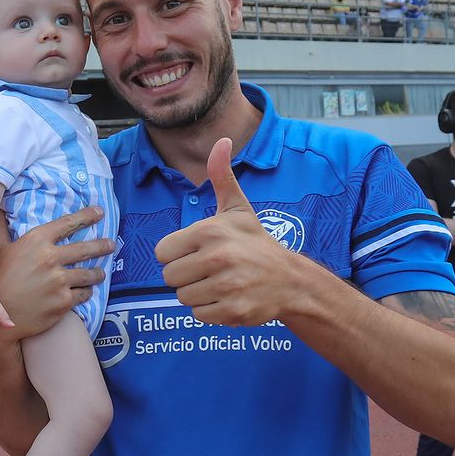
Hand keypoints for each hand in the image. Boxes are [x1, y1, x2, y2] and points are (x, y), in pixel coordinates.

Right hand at [0, 206, 111, 345]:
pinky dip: (86, 292)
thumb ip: (1, 228)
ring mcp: (59, 281)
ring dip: (97, 273)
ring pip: (89, 273)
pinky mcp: (64, 301)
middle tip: (111, 244)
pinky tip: (87, 291)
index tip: (99, 212)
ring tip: (101, 273)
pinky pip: (84, 294)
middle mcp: (50, 258)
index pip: (68, 223)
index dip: (86, 216)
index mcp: (36, 241)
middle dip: (102, 245)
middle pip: (86, 248)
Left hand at [155, 138, 298, 326]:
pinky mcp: (233, 311)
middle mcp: (217, 258)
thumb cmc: (256, 242)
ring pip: (182, 297)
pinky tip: (228, 297)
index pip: (162, 252)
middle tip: (209, 270)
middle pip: (169, 277)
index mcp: (209, 232)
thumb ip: (221, 176)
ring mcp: (226, 286)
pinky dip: (210, 310)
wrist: (291, 280)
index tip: (198, 252)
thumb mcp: (237, 208)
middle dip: (185, 275)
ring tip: (219, 283)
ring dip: (197, 293)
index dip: (177, 254)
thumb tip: (223, 140)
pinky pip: (199, 315)